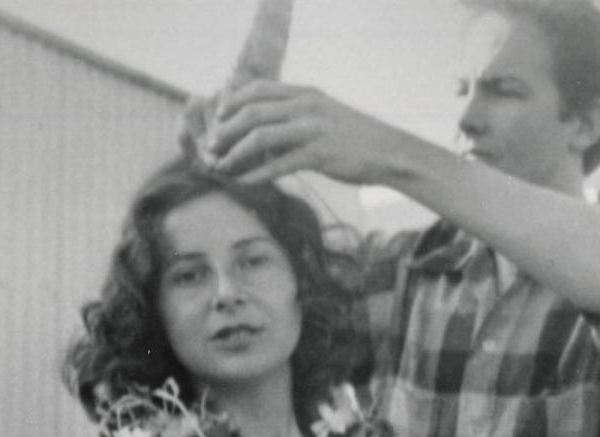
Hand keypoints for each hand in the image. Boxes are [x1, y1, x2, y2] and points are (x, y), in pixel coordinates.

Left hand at [207, 80, 402, 184]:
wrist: (389, 152)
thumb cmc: (354, 139)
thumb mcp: (324, 117)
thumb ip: (297, 117)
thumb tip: (266, 132)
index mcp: (305, 94)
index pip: (259, 89)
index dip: (233, 102)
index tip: (217, 118)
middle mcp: (306, 106)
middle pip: (252, 112)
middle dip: (226, 130)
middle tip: (210, 147)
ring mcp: (313, 129)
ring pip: (260, 136)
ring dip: (235, 152)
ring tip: (221, 166)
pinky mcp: (320, 155)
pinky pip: (280, 164)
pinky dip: (258, 174)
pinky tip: (245, 183)